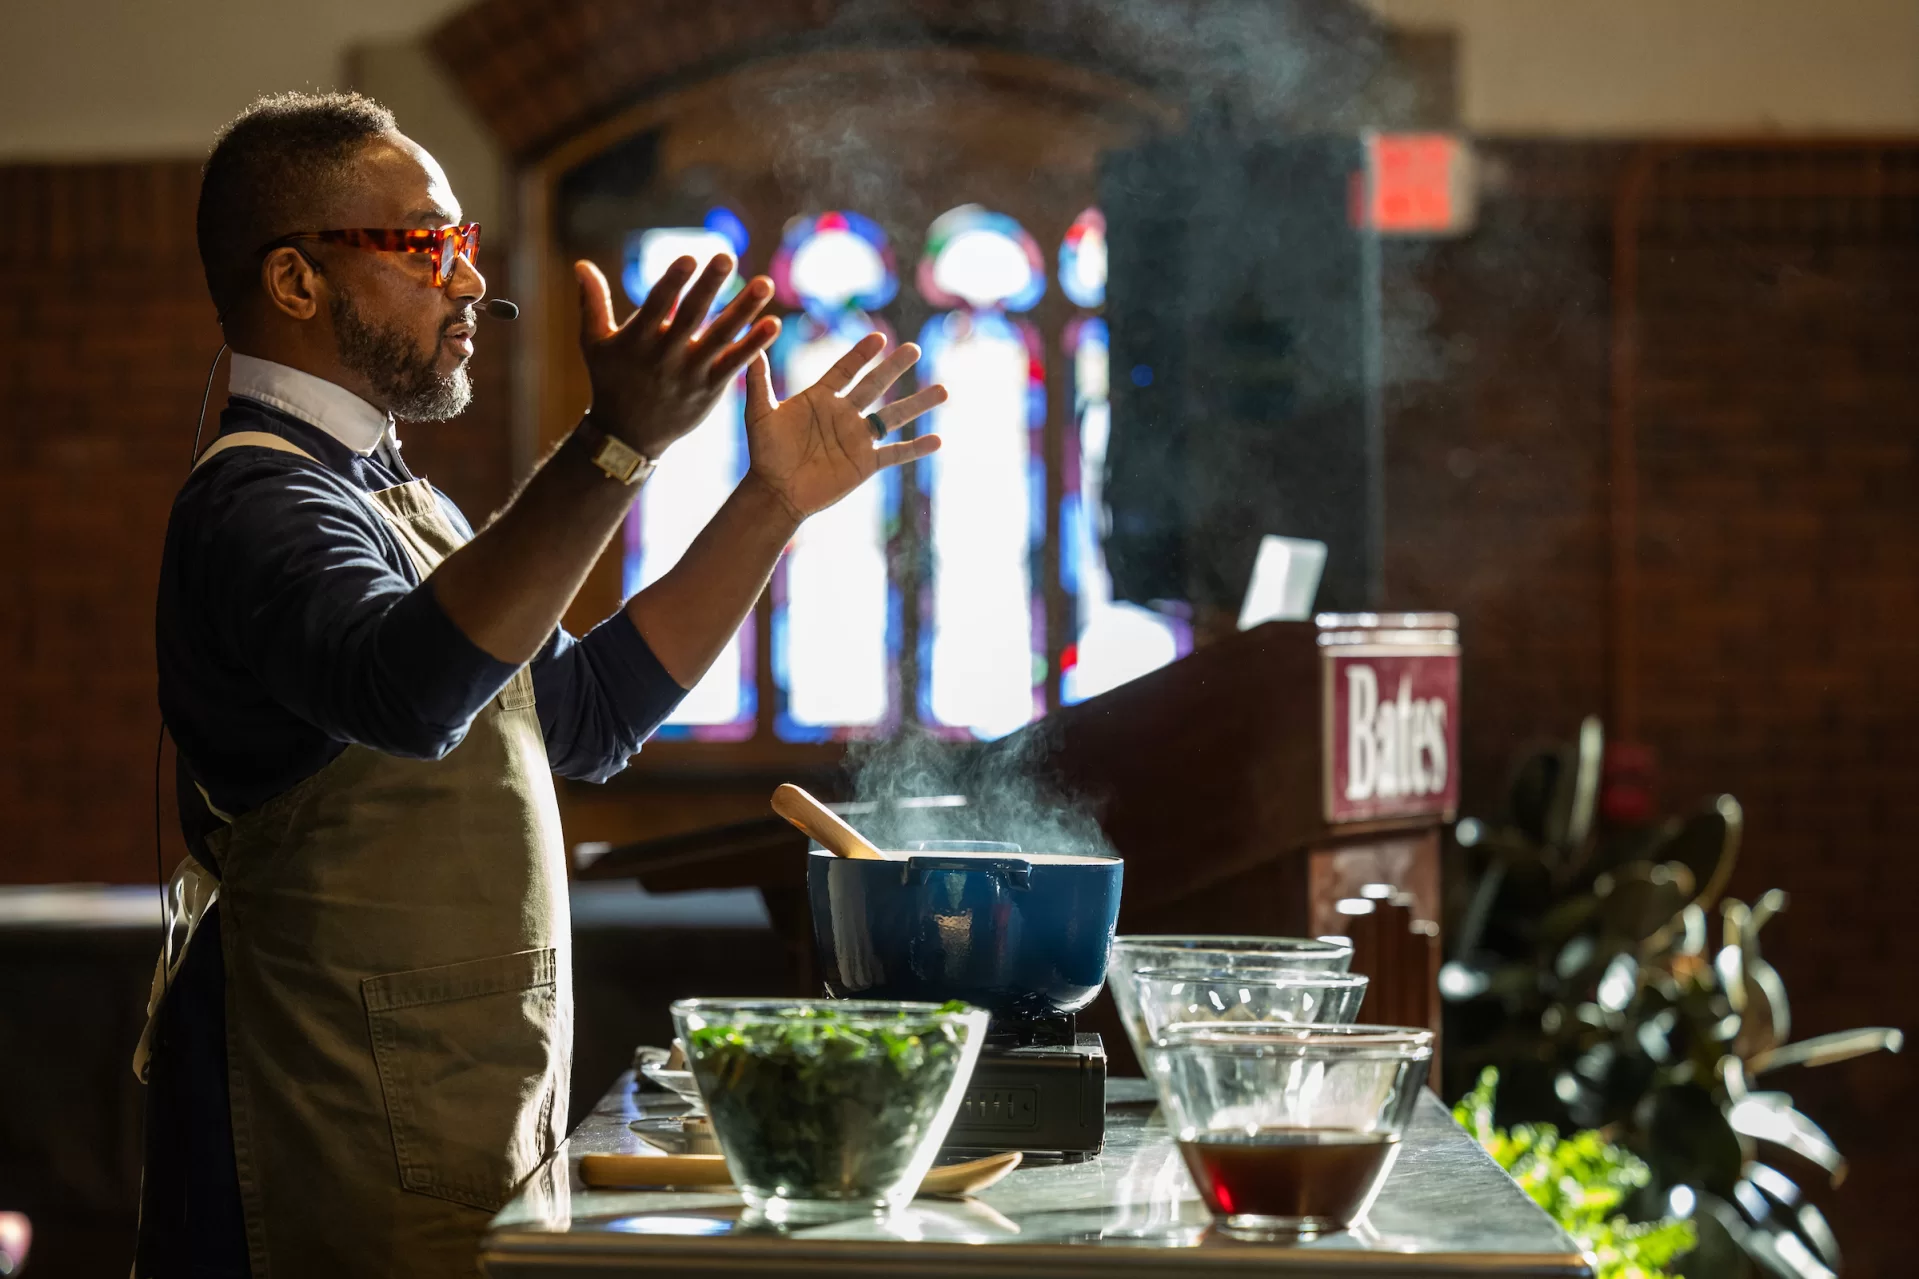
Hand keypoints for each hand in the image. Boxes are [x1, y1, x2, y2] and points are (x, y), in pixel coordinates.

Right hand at [575, 255, 778, 455]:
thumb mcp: (593, 343)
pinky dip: (754, 345)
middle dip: (708, 287)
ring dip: (744, 310)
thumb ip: (593, 302)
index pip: (655, 307)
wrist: (628, 435)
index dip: (671, 283)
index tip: (689, 258)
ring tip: (765, 284)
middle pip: (690, 317)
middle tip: (728, 256)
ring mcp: (689, 374)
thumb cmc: (610, 380)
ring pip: (720, 338)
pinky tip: (773, 323)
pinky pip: (734, 364)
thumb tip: (580, 264)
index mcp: (636, 340)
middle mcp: (664, 357)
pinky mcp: (710, 390)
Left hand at [741, 333, 947, 522]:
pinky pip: (895, 453)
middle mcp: (843, 414)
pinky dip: (916, 448)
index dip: (862, 354)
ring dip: (918, 404)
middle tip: (915, 348)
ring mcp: (857, 439)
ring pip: (893, 416)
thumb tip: (752, 348)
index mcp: (821, 399)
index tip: (879, 338)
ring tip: (944, 390)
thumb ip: (759, 382)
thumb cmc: (764, 454)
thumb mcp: (759, 414)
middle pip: (876, 385)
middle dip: (895, 367)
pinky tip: (937, 440)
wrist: (775, 492)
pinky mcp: (865, 464)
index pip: (846, 370)